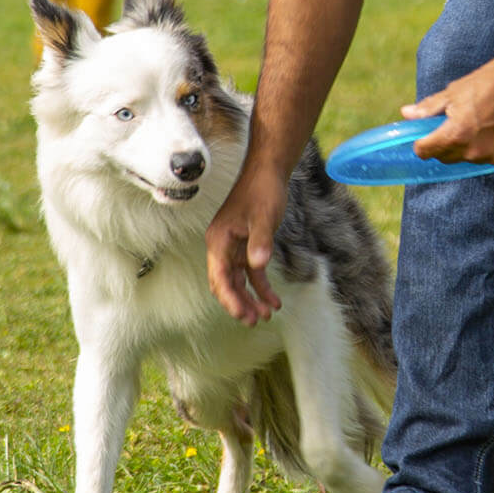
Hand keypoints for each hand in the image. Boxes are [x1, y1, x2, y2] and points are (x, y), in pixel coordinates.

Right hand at [205, 165, 285, 324]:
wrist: (268, 171)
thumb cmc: (263, 190)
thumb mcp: (265, 217)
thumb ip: (261, 241)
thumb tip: (258, 265)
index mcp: (219, 240)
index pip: (220, 277)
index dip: (230, 299)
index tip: (244, 315)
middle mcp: (222, 246)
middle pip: (226, 283)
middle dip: (239, 304)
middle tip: (255, 321)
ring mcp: (234, 247)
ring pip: (238, 281)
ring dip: (250, 299)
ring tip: (266, 315)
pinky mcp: (247, 245)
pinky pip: (251, 272)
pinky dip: (261, 287)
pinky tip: (274, 300)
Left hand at [403, 49, 493, 165]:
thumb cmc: (490, 80)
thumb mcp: (455, 91)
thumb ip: (429, 108)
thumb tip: (406, 114)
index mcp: (455, 134)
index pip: (424, 152)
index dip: (422, 142)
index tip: (426, 134)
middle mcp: (473, 151)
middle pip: (446, 157)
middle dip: (445, 143)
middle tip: (456, 121)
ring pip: (470, 158)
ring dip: (470, 146)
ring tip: (482, 121)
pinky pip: (493, 158)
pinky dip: (492, 147)